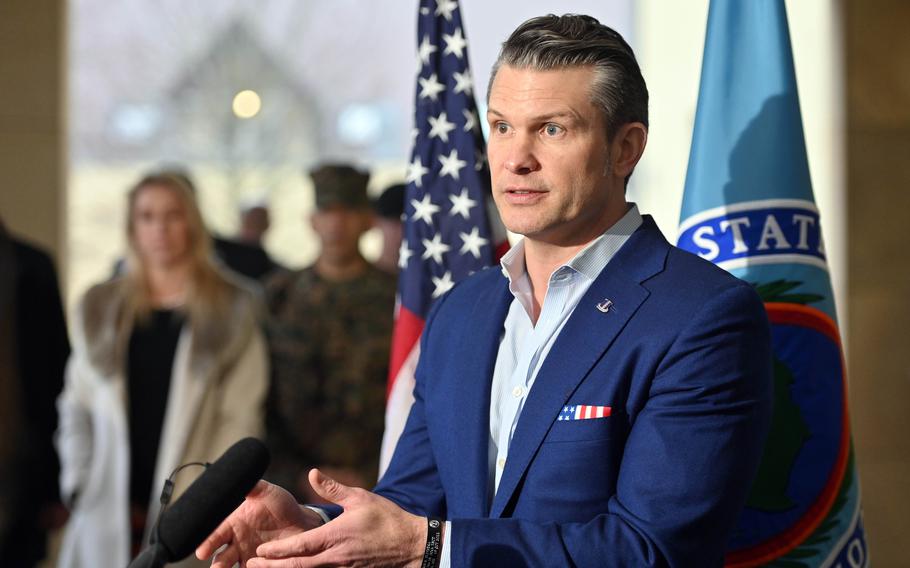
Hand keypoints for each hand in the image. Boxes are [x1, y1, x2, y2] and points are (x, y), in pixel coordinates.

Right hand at [196, 480, 323, 566]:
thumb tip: (238, 474)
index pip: (216, 535)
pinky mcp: (261, 566)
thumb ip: (252, 487)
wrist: (302, 522)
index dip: (208, 542)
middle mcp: (236, 544)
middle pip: (221, 558)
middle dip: (217, 564)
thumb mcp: (267, 493)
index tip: (202, 551)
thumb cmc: (281, 505)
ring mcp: (247, 558)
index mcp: (233, 525)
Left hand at [249, 468, 427, 567]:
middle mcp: (335, 557)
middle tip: (250, 565)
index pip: (300, 547)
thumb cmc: (386, 518)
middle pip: (297, 566)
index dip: (277, 552)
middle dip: (272, 567)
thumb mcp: (360, 498)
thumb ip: (333, 488)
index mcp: (335, 536)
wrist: (410, 545)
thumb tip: (311, 473)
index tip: (259, 552)